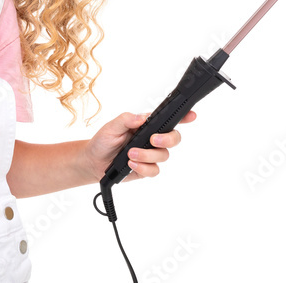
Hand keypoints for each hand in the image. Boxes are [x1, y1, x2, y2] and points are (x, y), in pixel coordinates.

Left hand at [78, 110, 196, 183]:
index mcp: (145, 125)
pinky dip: (143, 167)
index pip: (167, 119)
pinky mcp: (146, 169)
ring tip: (130, 154)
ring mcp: (151, 155)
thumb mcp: (111, 127)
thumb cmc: (103, 141)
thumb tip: (141, 117)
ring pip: (163, 155)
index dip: (183, 117)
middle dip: (167, 139)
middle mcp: (151, 139)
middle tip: (152, 140)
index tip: (191, 116)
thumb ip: (126, 120)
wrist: (94, 162)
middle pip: (173, 138)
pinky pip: (154, 170)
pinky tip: (132, 164)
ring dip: (147, 155)